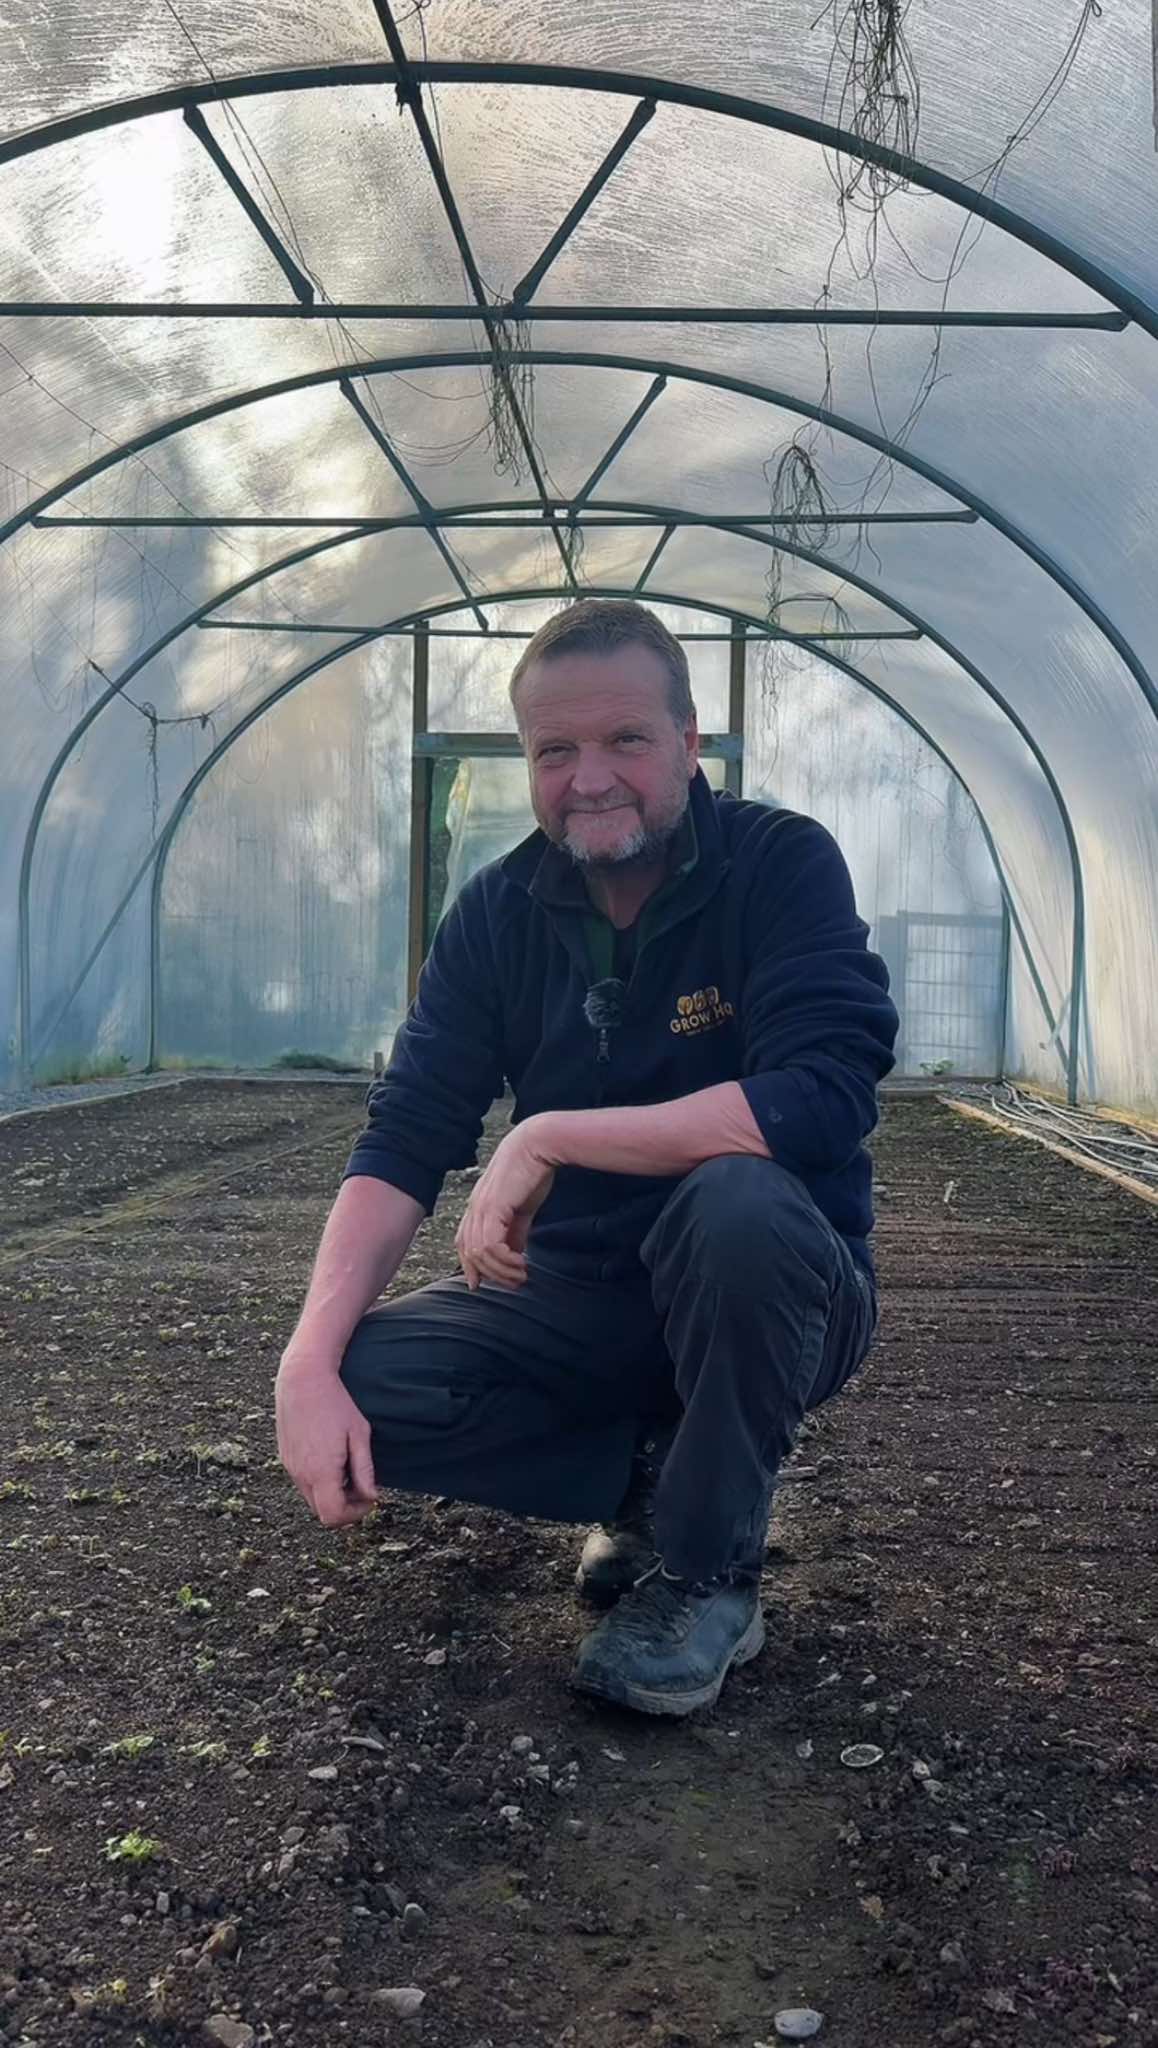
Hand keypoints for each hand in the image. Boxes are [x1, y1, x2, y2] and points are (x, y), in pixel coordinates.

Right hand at [275, 1347, 379, 1527]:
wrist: (303, 1379)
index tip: (370, 1497)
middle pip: (322, 1512)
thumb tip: (371, 1496)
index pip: (334, 1517)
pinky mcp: (285, 1458)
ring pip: (312, 1498)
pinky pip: (303, 1482)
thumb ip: (365, 1469)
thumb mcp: (359, 1434)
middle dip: (345, 1505)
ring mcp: (290, 1467)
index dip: (355, 1514)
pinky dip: (320, 1480)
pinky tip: (331, 1456)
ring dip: (332, 1492)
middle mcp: (301, 1474)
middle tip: (362, 1483)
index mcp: (321, 1471)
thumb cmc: (335, 1403)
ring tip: (347, 1466)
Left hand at [456, 1118, 556, 1290]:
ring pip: (479, 1253)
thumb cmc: (532, 1172)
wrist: (538, 1146)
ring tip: (521, 1275)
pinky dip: (505, 1261)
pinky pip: (491, 1245)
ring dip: (501, 1271)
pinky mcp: (493, 1208)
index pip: (464, 1242)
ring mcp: (481, 1208)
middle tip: (515, 1282)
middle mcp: (474, 1208)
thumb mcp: (522, 1208)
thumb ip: (515, 1231)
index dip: (471, 1265)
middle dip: (491, 1274)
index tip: (481, 1284)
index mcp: (478, 1206)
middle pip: (468, 1252)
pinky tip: (521, 1263)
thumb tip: (515, 1253)